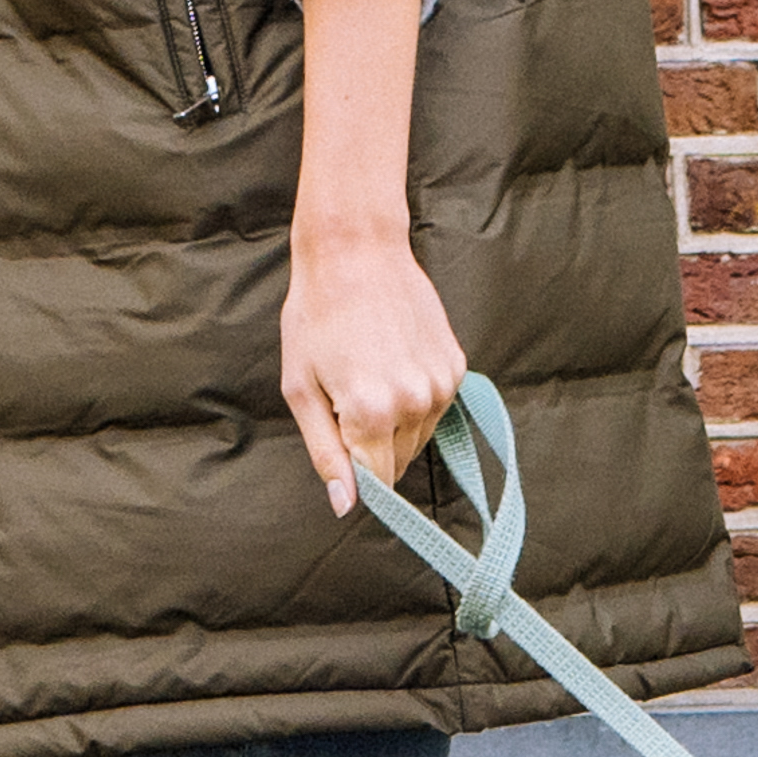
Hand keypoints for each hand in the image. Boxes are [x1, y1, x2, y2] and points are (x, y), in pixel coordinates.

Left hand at [282, 209, 464, 520]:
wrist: (356, 252)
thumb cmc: (316, 315)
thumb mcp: (301, 388)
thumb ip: (325, 452)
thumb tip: (346, 504)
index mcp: (371, 413)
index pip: (377, 483)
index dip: (359, 478)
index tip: (345, 457)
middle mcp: (414, 404)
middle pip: (398, 461)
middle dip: (372, 445)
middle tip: (346, 396)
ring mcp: (441, 386)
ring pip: (419, 437)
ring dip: (395, 423)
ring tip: (369, 374)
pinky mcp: (457, 367)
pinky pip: (435, 407)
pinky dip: (414, 398)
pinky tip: (392, 361)